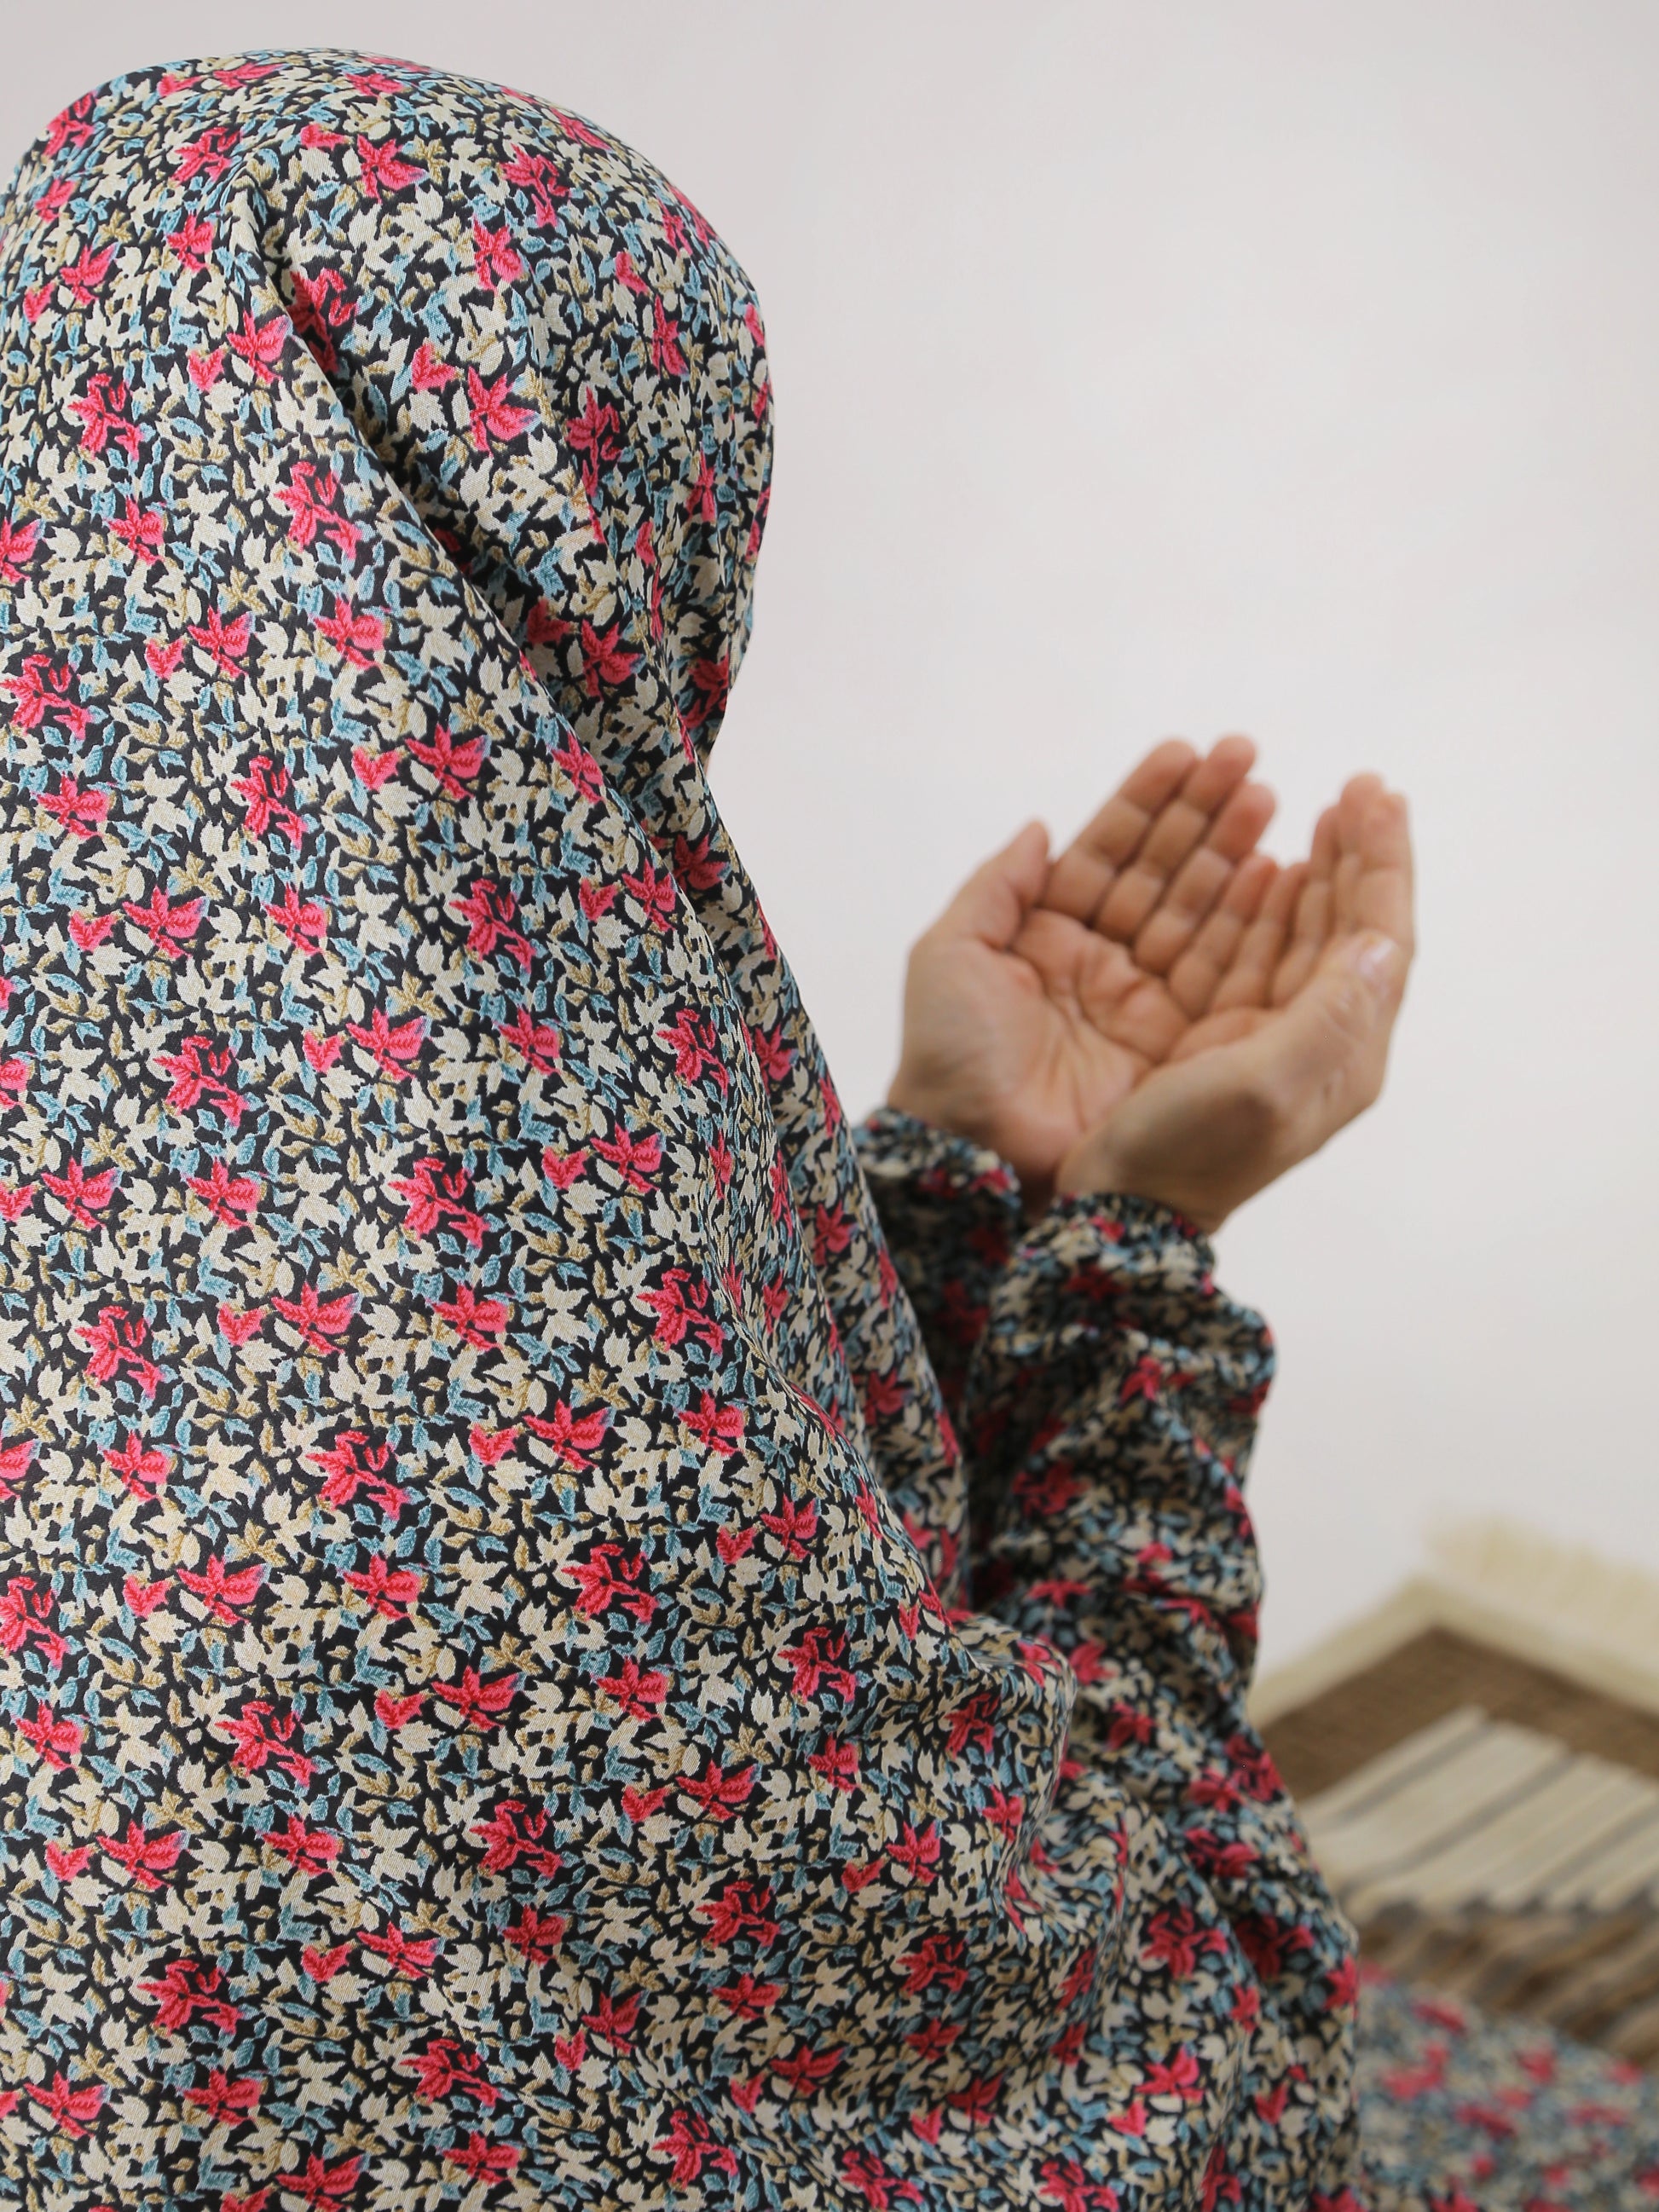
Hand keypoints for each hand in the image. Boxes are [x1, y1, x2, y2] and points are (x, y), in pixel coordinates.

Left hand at [887, 737, 1282, 1206]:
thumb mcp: (951, 955)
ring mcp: (1140, 1002)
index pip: (1106, 853)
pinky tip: (1279, 874)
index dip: (1146, 802)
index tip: (1188, 750)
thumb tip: (1041, 827)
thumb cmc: (949, 1057)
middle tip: (1249, 758)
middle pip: (1162, 873)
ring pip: (1196, 911)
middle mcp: (1099, 963)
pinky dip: (1250, 923)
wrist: (975, 1152)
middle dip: (1205, 814)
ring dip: (1234, 853)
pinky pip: (1219, 972)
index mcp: (1045, 937)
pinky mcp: (1174, 1043)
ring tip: (1270, 796)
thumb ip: (997, 886)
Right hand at [1054, 778, 1413, 1230]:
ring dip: (1315, 870)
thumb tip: (1379, 939)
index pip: (1378, 940)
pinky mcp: (1221, 1038)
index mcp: (1339, 1055)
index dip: (1381, 864)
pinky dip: (1266, 905)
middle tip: (1356, 790)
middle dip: (1356, 855)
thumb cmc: (1182, 1156)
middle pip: (1350, 929)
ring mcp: (1268, 1040)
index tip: (1374, 795)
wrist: (1116, 1215)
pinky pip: (1258, 953)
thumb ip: (1330, 1014)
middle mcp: (1314, 1045)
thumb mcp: (1262, 1087)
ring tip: (1316, 813)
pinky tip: (1265, 873)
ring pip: (1305, 935)